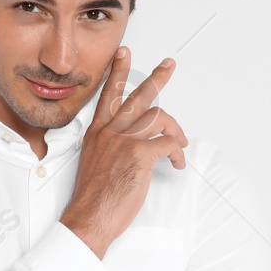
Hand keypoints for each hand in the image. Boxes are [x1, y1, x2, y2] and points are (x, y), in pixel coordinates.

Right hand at [60, 47, 187, 258]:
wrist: (89, 216)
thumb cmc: (92, 197)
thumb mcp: (94, 164)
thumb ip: (110, 147)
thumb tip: (130, 146)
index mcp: (97, 133)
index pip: (108, 94)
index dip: (119, 71)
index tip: (125, 53)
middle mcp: (109, 132)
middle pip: (138, 96)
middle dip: (158, 77)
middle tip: (170, 65)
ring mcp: (124, 141)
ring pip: (159, 117)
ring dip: (176, 130)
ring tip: (181, 142)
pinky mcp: (138, 154)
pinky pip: (168, 144)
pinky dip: (177, 154)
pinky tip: (177, 163)